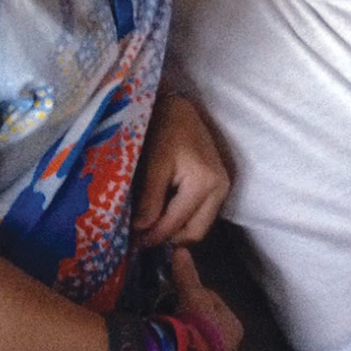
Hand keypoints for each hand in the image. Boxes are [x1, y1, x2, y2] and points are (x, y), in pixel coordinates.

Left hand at [133, 93, 229, 247]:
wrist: (179, 106)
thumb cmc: (165, 127)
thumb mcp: (153, 162)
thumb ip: (149, 198)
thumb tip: (140, 231)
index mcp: (205, 183)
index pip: (176, 224)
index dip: (151, 237)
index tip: (129, 244)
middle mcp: (220, 189)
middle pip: (194, 233)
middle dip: (165, 239)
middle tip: (137, 240)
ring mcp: (222, 188)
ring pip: (197, 226)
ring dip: (173, 231)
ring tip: (146, 228)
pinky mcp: (217, 185)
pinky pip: (199, 214)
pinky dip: (180, 219)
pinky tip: (160, 214)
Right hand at [170, 245, 242, 350]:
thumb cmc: (197, 327)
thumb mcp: (192, 296)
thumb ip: (187, 275)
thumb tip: (181, 250)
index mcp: (233, 326)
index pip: (212, 301)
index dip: (192, 294)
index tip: (175, 293)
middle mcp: (230, 347)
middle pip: (204, 321)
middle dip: (187, 315)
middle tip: (167, 310)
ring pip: (195, 339)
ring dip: (181, 333)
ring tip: (163, 328)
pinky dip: (177, 349)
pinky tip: (165, 345)